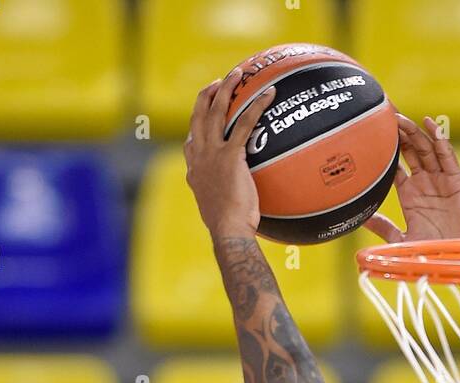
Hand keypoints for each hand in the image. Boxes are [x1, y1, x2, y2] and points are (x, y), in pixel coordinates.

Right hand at [185, 70, 276, 240]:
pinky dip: (256, 106)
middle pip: (198, 116)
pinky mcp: (230, 156)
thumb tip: (238, 206)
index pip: (191, 143)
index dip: (197, 126)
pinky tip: (268, 94)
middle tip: (218, 82)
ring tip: (238, 73)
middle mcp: (199, 157)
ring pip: (215, 111)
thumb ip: (225, 201)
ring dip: (226, 88)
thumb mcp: (220, 212)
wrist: (228, 231)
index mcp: (194, 171)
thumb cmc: (229, 230)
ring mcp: (212, 154)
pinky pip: (243, 124)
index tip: (205, 115)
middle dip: (206, 95)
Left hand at [366, 115, 459, 244]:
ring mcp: (442, 181)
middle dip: (399, 133)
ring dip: (414, 132)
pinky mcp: (459, 181)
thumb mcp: (402, 240)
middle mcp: (425, 184)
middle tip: (384, 114)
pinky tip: (429, 125)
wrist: (459, 263)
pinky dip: (440, 140)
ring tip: (400, 117)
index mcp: (410, 196)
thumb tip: (361, 218)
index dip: (386, 149)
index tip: (373, 132)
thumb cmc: (433, 256)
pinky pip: (448, 156)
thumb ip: (383, 227)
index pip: (395, 165)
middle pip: (410, 151)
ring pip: (426, 149)